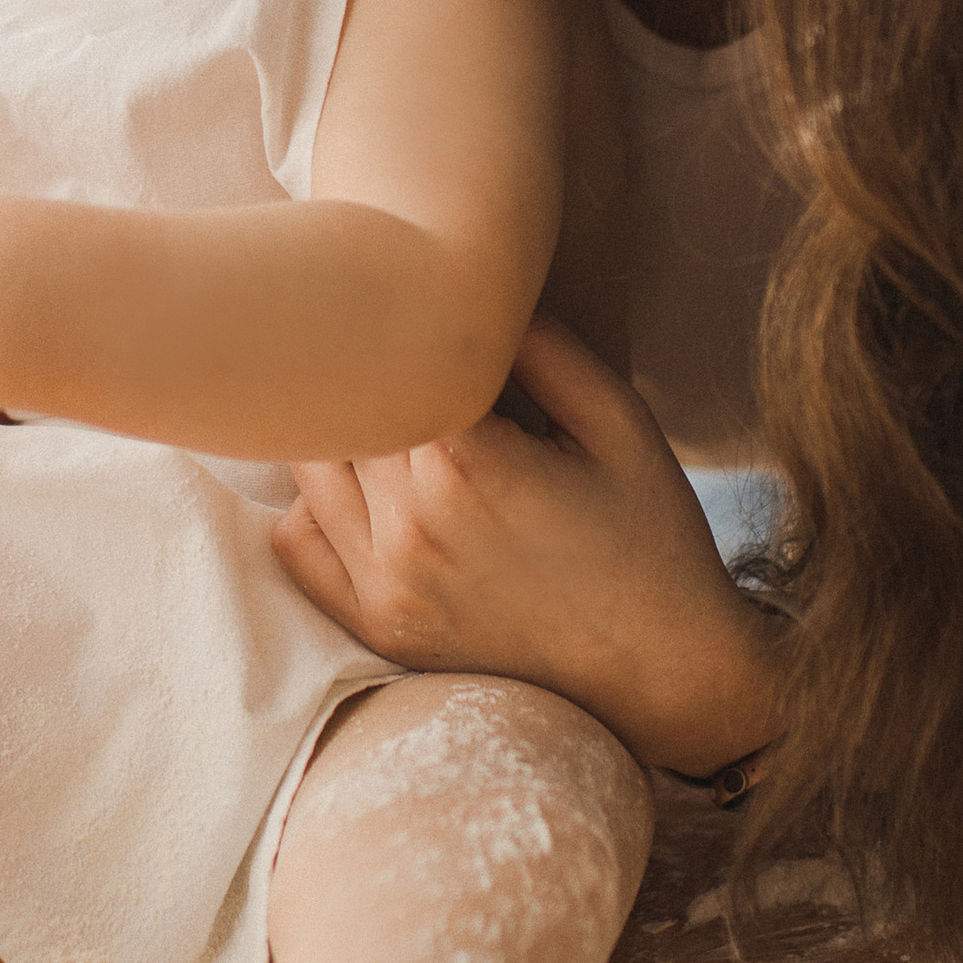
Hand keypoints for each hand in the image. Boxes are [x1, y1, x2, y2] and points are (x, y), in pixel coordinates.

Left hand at [271, 317, 784, 778]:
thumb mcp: (619, 420)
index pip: (387, 357)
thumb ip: (541, 345)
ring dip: (343, 433)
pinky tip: (371, 490)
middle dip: (377, 378)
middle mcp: (410, 524)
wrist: (665, 674)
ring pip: (310, 467)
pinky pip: (297, 544)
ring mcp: (386, 584)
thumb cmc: (650, 537)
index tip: (429, 315)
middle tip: (417, 364)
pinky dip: (316, 505)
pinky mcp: (379, 627)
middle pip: (344, 408)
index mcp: (468, 461)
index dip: (406, 327)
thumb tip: (472, 288)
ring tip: (399, 423)